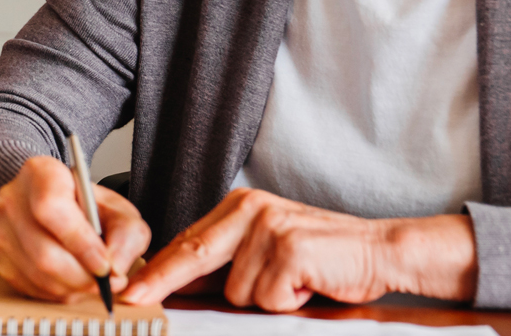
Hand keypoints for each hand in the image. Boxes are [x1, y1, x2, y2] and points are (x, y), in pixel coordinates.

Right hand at [0, 156, 150, 303]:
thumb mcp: (118, 209)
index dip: (81, 243)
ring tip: (93, 281)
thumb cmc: (87, 206)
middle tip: (108, 282)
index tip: (105, 265)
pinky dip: (58, 292)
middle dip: (82, 276)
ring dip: (73, 288)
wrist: (57, 204)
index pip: (51, 209)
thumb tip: (116, 270)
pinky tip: (73, 281)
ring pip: (38, 275)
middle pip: (43, 252)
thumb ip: (127, 235)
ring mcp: (0, 231)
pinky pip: (30, 288)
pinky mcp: (0, 259)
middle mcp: (12, 200)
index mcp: (40, 173)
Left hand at [119, 188, 476, 311]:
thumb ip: (229, 262)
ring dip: (265, 300)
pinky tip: (307, 286)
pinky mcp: (290, 249)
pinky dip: (288, 303)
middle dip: (162, 282)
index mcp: (241, 207)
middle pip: (193, 255)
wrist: (381, 251)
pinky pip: (267, 298)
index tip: (130, 288)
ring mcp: (270, 228)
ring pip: (237, 291)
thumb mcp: (268, 250)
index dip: (158, 270)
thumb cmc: (324, 257)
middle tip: (135, 298)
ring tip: (293, 285)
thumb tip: (181, 285)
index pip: (189, 241)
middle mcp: (251, 210)